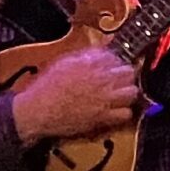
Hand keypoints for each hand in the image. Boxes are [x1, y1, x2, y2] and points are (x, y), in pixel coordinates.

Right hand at [10, 46, 142, 143]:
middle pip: (128, 72)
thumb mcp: (62, 63)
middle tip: (118, 80)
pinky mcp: (103, 117)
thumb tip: (97, 53)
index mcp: (89, 63)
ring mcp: (104, 98)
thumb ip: (83, 57)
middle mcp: (100, 79)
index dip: (113, 61)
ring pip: (132, 92)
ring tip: (120, 95)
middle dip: (124, 75)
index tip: (110, 66)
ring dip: (127, 92)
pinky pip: (126, 114)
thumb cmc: (45, 88)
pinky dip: (123, 113)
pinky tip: (116, 111)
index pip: (114, 56)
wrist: (37, 111)